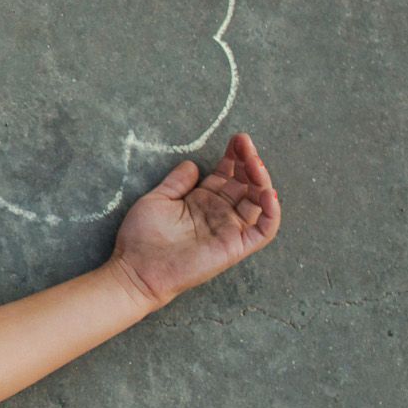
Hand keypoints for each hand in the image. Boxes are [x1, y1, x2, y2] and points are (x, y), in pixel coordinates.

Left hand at [110, 132, 280, 309]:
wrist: (136, 268)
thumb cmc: (142, 235)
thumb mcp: (158, 199)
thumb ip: (177, 182)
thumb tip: (192, 163)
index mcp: (202, 200)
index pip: (228, 174)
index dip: (235, 156)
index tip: (237, 139)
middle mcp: (220, 213)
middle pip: (245, 184)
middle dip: (249, 162)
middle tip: (246, 144)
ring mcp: (230, 229)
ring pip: (258, 203)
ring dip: (262, 181)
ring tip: (255, 163)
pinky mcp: (235, 247)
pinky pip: (263, 230)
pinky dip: (272, 213)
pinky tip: (268, 193)